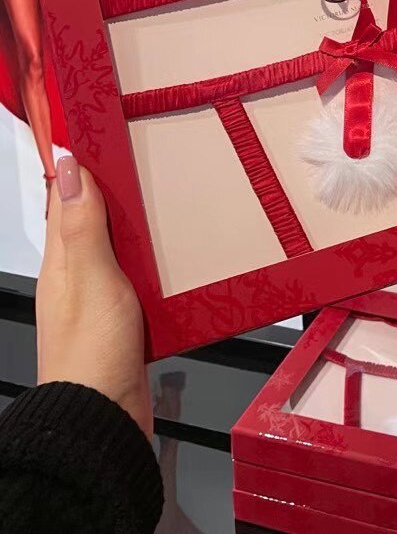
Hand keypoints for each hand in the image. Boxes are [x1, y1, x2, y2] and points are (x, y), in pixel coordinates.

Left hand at [36, 155, 152, 439]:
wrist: (103, 420)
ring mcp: (100, 300)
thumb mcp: (89, 276)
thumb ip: (81, 223)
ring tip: (172, 195)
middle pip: (93, 222)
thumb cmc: (92, 350)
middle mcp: (75, 277)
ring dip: (140, 225)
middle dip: (116, 191)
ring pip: (120, 248)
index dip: (80, 167)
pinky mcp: (125, 321)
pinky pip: (140, 278)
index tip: (104, 132)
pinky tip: (179, 253)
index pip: (64, 200)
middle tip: (151, 156)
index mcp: (60, 261)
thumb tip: (67, 165)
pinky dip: (156, 261)